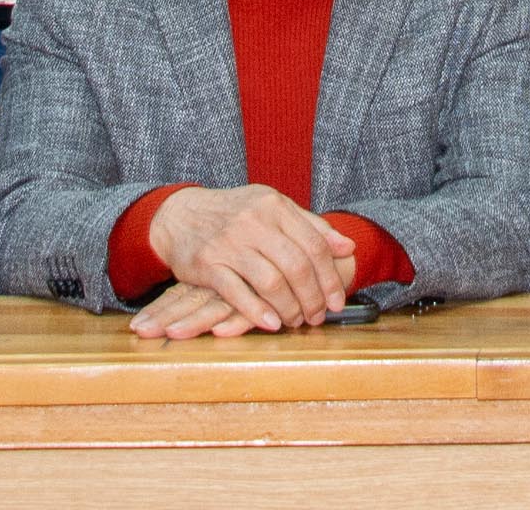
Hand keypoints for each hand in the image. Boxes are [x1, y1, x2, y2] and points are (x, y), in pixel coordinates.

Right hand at [141, 184, 353, 334]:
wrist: (180, 215)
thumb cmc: (234, 214)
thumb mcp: (273, 209)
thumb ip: (311, 227)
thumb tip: (348, 247)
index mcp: (274, 205)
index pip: (315, 245)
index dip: (330, 278)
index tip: (337, 301)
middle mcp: (253, 220)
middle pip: (297, 266)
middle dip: (313, 298)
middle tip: (318, 317)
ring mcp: (229, 242)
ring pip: (271, 281)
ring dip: (289, 308)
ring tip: (295, 321)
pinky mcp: (206, 264)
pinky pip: (237, 293)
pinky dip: (258, 312)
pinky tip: (272, 323)